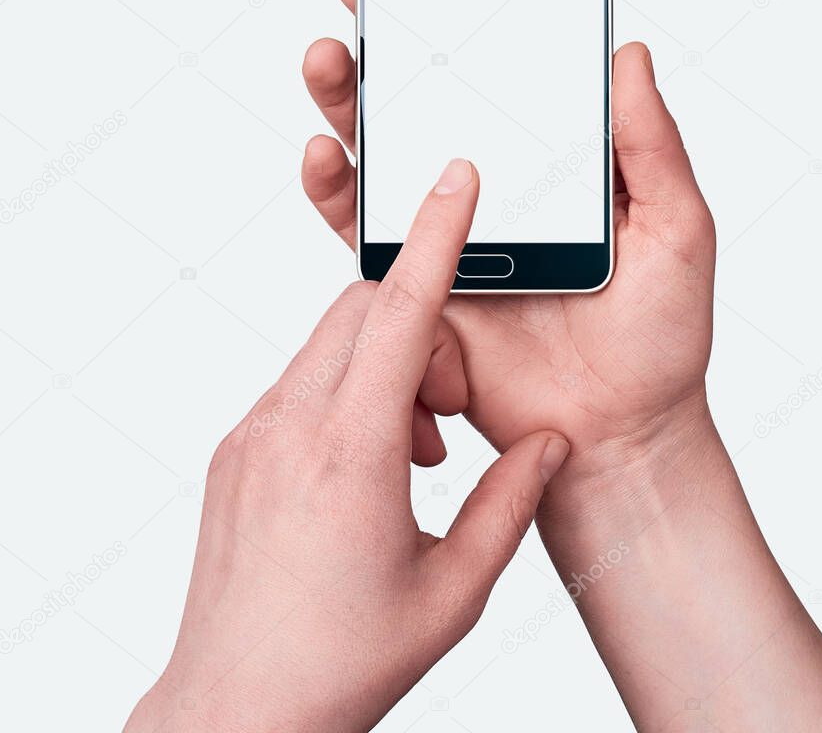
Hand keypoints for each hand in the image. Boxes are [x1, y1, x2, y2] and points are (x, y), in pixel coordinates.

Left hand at [125, 160, 569, 732]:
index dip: (435, 237)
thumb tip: (548, 441)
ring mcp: (254, 435)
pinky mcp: (237, 449)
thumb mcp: (455, 591)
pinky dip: (350, 394)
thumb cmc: (343, 664)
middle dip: (424, 331)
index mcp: (350, 456)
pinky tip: (373, 463)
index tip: (454, 179)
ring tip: (416, 452)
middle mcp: (290, 428)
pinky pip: (303, 382)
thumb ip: (511, 503)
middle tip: (451, 413)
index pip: (400, 313)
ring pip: (332, 346)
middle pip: (363, 313)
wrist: (235, 712)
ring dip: (388, 370)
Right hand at [302, 0, 715, 483]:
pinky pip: (362, 228)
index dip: (464, 8)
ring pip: (378, 146)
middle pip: (424, 89)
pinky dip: (336, 188)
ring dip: (343, 96)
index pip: (501, 67)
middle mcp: (491, 181)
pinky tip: (326, 152)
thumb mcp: (678, 229)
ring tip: (330, 56)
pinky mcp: (415, 281)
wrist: (621, 432)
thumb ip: (652, 148)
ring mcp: (447, 228)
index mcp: (553, 157)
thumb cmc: (659, 336)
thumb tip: (627, 52)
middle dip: (379, 23)